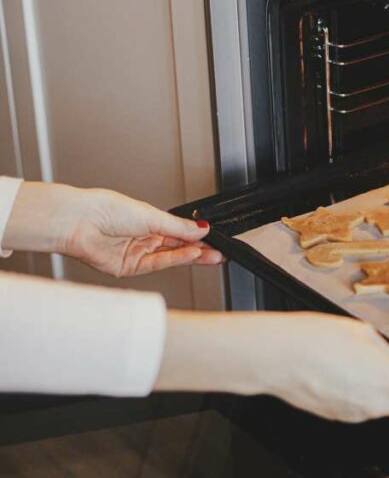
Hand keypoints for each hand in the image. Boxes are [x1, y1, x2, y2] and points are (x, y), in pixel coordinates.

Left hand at [3, 181, 221, 276]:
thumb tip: (201, 228)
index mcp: (147, 221)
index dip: (198, 235)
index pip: (178, 231)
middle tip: (220, 252)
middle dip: (200, 249)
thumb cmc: (105, 209)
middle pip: (177, 246)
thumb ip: (178, 227)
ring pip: (171, 257)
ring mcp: (136, 253)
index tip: (216, 238)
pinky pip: (158, 264)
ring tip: (212, 255)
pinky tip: (191, 255)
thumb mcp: (151, 215)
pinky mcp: (129, 268)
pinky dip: (176, 260)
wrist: (79, 222)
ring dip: (192, 256)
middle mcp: (142, 237)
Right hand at [157, 311, 388, 424]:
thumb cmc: (318, 337)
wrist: (276, 356)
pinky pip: (363, 407)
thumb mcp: (365, 335)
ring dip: (385, 390)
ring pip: (386, 406)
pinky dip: (363, 393)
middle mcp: (376, 404)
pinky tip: (344, 372)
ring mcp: (356, 414)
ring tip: (360, 361)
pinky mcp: (339, 417)